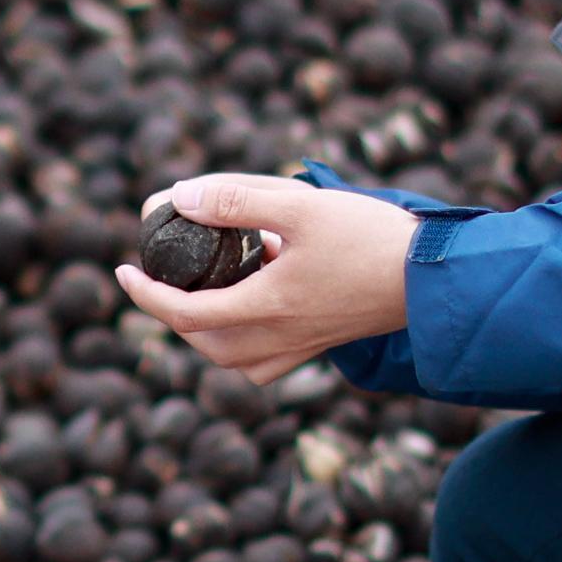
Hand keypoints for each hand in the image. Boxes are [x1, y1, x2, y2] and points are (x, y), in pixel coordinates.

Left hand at [115, 172, 415, 382]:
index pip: (182, 313)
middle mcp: (281, 337)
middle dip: (171, 313)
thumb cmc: (373, 239)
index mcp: (266, 307)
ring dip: (206, 332)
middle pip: (203, 343)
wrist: (439, 278)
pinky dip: (244, 344)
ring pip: (234, 359)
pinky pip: (268, 362)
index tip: (122, 270)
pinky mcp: (325, 344)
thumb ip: (238, 200)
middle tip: (158, 277)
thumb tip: (179, 199)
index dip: (144, 294)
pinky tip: (254, 308)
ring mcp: (305, 346)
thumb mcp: (301, 206)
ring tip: (201, 291)